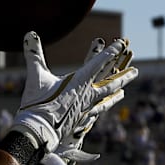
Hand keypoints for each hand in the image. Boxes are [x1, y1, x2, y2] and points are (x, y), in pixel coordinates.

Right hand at [12, 31, 138, 154]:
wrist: (38, 131)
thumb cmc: (37, 103)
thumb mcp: (35, 76)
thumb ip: (33, 54)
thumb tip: (29, 32)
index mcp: (79, 82)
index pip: (99, 63)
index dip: (110, 52)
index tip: (121, 44)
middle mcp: (87, 94)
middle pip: (110, 83)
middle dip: (123, 76)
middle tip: (136, 71)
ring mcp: (85, 108)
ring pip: (106, 98)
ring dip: (116, 93)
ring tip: (124, 91)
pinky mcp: (80, 119)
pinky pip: (96, 111)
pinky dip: (102, 107)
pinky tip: (102, 109)